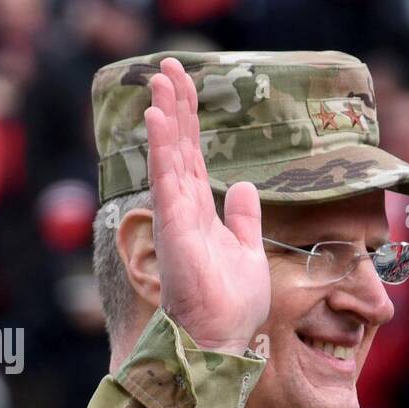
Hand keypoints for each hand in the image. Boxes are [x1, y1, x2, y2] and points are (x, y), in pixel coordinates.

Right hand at [144, 57, 269, 352]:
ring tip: (160, 81)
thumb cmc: (232, 305)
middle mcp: (184, 212)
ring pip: (170, 158)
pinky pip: (167, 180)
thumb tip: (242, 186)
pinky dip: (164, 148)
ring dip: (166, 118)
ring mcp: (177, 219)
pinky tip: (160, 118)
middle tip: (168, 67)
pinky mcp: (175, 229)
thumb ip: (242, 219)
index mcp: (201, 215)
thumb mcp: (248, 252)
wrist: (222, 339)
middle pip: (179, 149)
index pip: (193, 158)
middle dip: (176, 108)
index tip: (186, 86)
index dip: (190, 122)